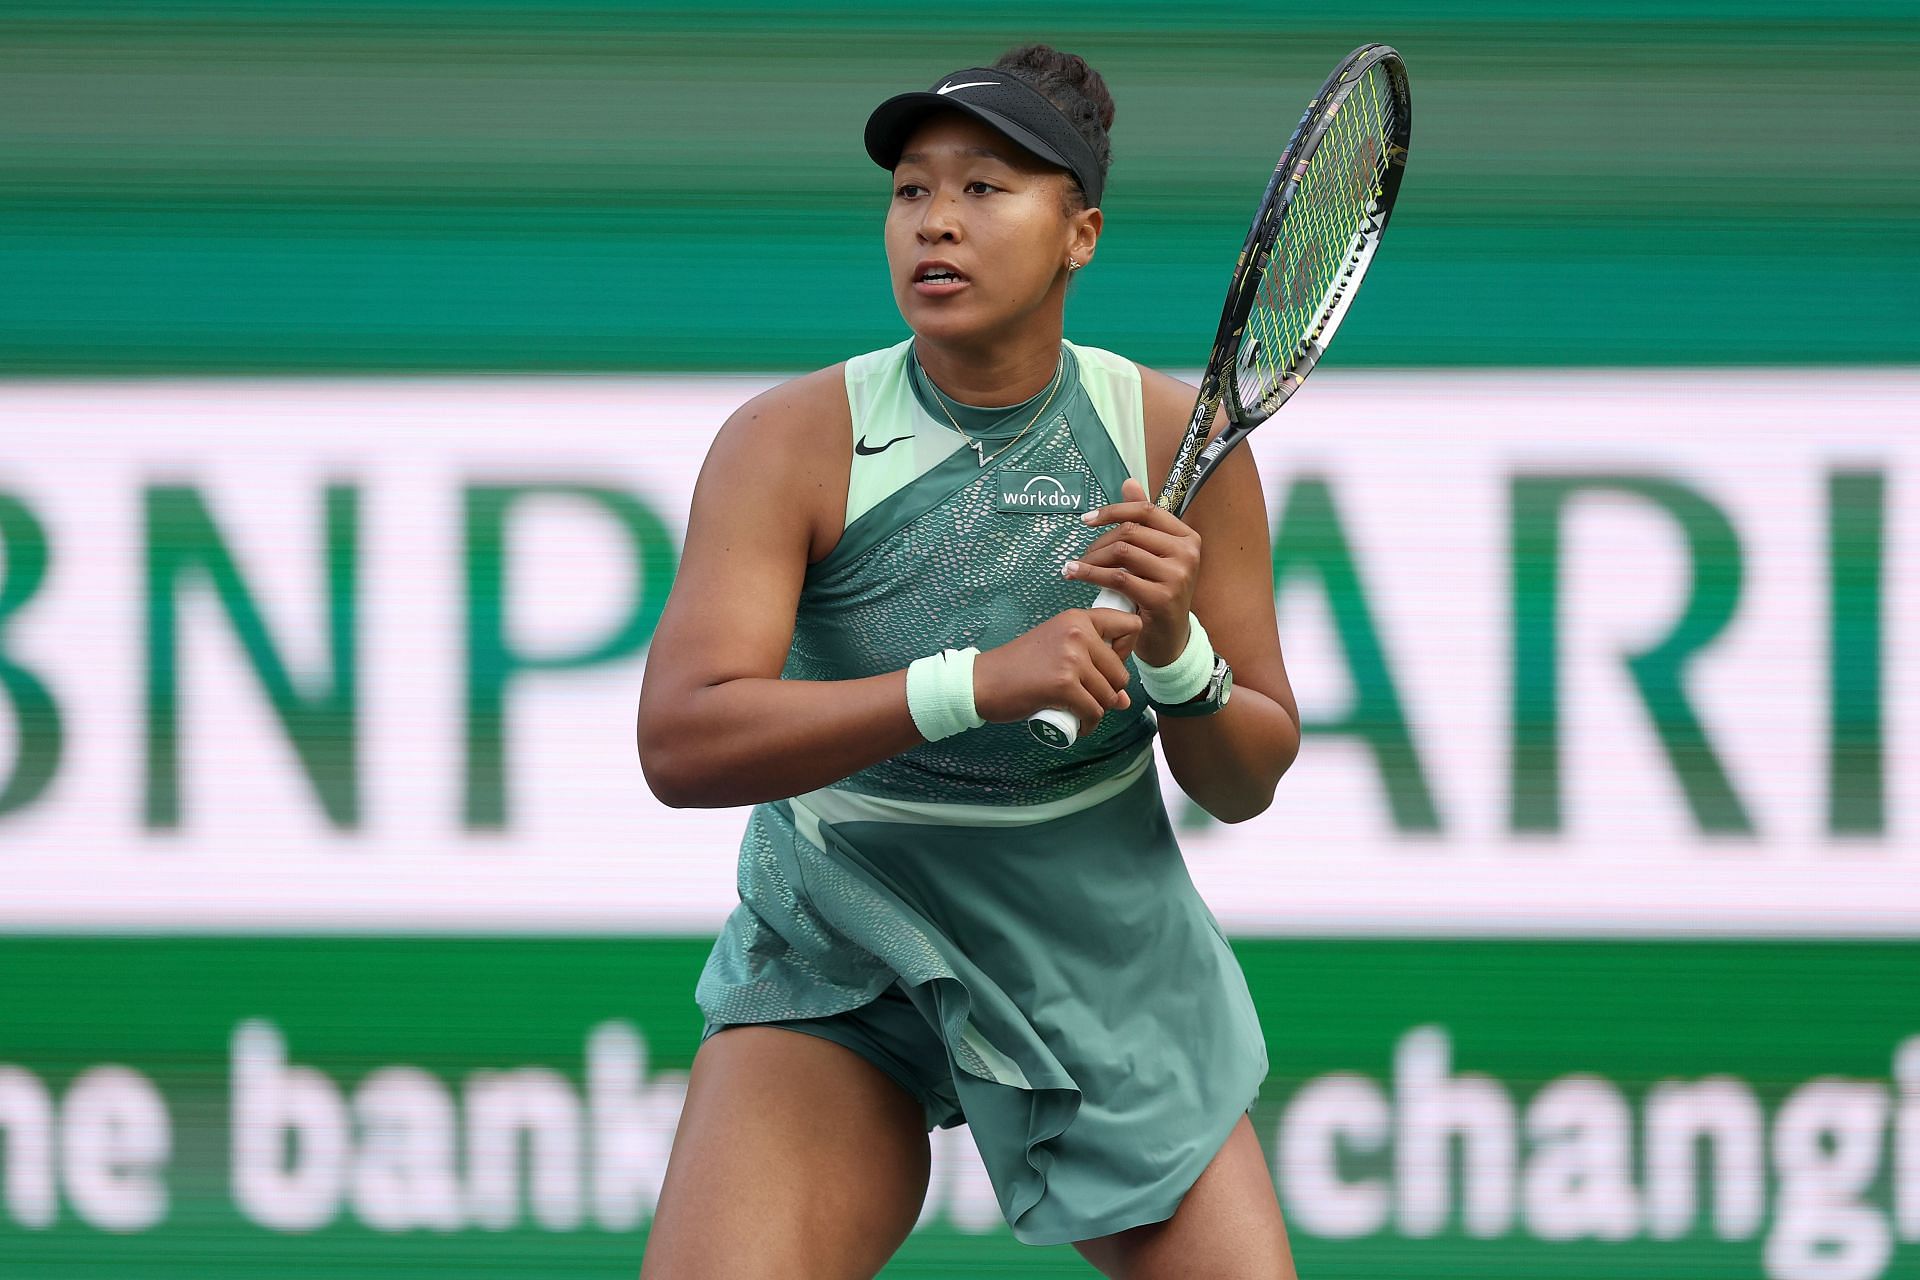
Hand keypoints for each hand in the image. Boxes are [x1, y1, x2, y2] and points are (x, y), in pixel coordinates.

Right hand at [973, 608, 1142, 737]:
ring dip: (1098, 710)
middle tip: (1086, 697)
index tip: (1105, 665)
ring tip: (1079, 712)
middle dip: (1109, 692)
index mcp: (1077, 618)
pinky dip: (1089, 725)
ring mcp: (1072, 659)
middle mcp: (1078, 633)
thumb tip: (1125, 701)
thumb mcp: (1056, 649)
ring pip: (1109, 695)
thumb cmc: (1017, 667)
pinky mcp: (1064, 685)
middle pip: (1121, 672)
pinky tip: (1079, 726)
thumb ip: (1090, 664)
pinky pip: (1094, 711)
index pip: (1129, 626)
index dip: (1125, 651)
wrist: (983, 681)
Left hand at [1064, 477, 1200, 666]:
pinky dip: (1090, 575)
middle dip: (1098, 542)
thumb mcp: (1155, 555)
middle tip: (1080, 556)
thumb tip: (1128, 482)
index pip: (1146, 510)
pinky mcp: (1162, 597)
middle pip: (1130, 531)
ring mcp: (1177, 575)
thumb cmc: (1159, 593)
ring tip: (1074, 568)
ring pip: (1121, 552)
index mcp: (1187, 537)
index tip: (1086, 520)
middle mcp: (1187, 552)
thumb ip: (1144, 521)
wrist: (1170, 638)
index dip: (1113, 510)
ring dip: (1091, 559)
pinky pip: (1118, 578)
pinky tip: (1075, 576)